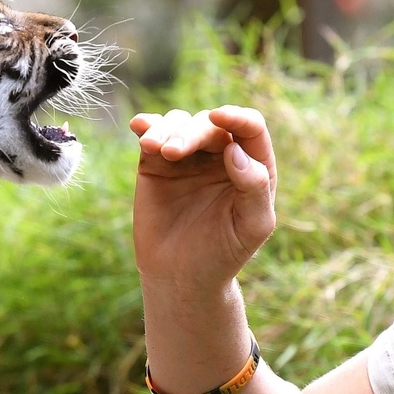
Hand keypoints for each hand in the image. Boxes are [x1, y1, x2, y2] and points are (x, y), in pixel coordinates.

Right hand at [130, 105, 276, 293]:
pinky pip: (153, 134)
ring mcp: (189, 156)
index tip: (219, 117)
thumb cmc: (224, 253)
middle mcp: (222, 153)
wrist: (182, 276)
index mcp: (253, 165)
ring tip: (153, 149)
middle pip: (210, 125)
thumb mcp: (252, 226)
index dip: (237, 117)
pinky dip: (147, 126)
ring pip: (180, 123)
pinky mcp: (157, 163)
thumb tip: (235, 149)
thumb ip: (255, 188)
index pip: (251, 128)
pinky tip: (139, 127)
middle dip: (192, 133)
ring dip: (167, 130)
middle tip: (173, 154)